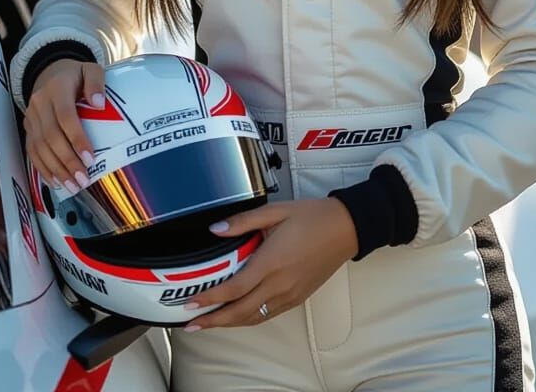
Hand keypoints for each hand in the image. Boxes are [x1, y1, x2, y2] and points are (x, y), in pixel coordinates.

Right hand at [23, 59, 104, 193]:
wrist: (50, 72)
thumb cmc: (76, 75)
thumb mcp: (90, 69)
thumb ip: (96, 82)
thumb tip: (99, 104)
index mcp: (57, 87)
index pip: (65, 116)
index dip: (77, 138)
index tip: (90, 158)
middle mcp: (39, 103)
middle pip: (51, 136)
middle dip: (67, 161)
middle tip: (83, 179)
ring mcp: (31, 117)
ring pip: (40, 148)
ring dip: (56, 170)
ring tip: (73, 186)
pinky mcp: (28, 129)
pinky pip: (32, 152)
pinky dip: (43, 169)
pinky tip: (56, 182)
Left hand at [182, 198, 358, 330]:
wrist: (346, 229)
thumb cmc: (312, 216)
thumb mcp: (276, 211)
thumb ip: (243, 221)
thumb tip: (215, 229)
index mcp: (271, 261)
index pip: (234, 288)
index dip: (210, 299)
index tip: (190, 303)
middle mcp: (279, 283)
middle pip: (240, 311)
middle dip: (213, 321)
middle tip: (190, 324)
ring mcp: (289, 294)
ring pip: (253, 317)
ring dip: (229, 323)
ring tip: (208, 324)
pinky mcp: (297, 297)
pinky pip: (268, 314)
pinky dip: (248, 319)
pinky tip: (238, 316)